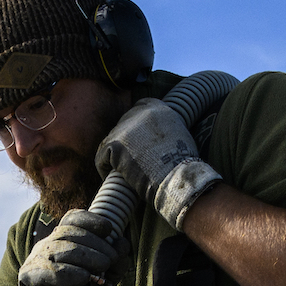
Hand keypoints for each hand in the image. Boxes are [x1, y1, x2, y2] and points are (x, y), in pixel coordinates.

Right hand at [14, 206, 122, 285]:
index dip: (90, 220)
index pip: (72, 218)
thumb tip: (123, 245)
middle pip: (70, 232)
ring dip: (86, 257)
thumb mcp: (101, 281)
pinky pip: (48, 270)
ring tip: (102, 269)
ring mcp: (35, 260)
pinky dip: (69, 273)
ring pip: (60, 248)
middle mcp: (46, 246)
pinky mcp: (27, 278)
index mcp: (61, 241)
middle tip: (111, 260)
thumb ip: (115, 265)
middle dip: (96, 244)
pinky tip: (84, 278)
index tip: (109, 229)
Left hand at [95, 99, 222, 229]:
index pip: (140, 107)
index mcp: (159, 108)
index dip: (136, 125)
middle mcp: (141, 113)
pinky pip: (101, 157)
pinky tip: (111, 177)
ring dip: (114, 156)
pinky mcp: (115, 144)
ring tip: (121, 172)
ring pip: (111, 140)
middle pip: (123, 123)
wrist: (176, 178)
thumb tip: (159, 141)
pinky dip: (104, 168)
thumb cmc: (183, 166)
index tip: (137, 141)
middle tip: (128, 160)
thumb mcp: (180, 136)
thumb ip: (166, 131)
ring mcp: (126, 127)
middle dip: (124, 142)